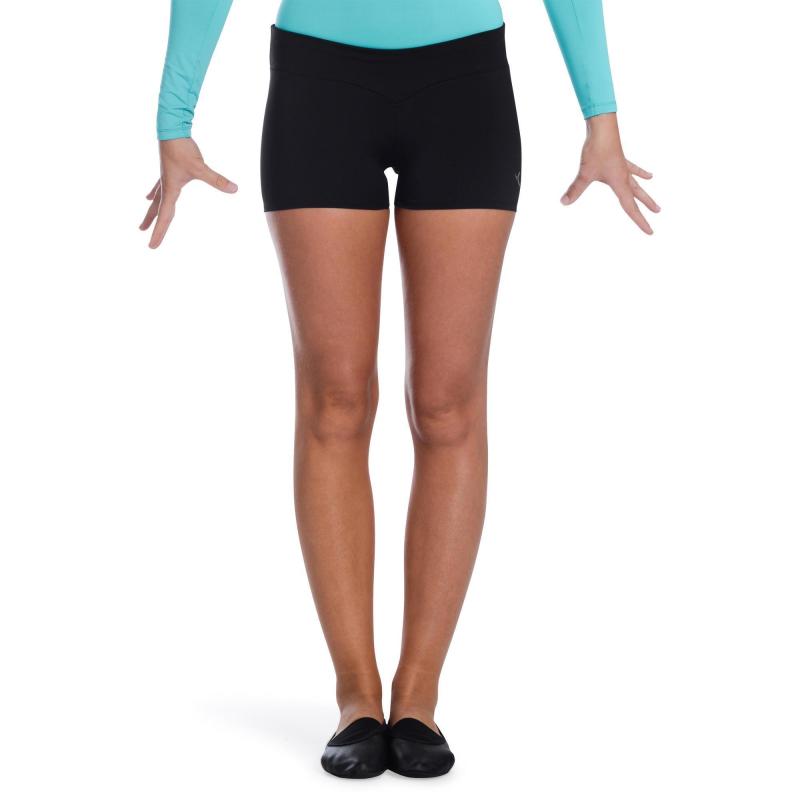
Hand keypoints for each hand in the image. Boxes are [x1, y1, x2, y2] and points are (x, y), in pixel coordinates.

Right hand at [140, 138, 237, 248]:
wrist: (171, 128)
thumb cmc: (182, 148)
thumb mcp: (200, 167)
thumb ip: (217, 179)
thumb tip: (234, 189)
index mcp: (170, 189)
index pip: (165, 217)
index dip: (159, 233)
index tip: (152, 247)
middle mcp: (165, 185)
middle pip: (157, 209)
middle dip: (151, 223)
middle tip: (142, 233)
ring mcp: (164, 177)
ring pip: (156, 199)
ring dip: (151, 211)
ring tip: (143, 222)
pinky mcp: (167, 170)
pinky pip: (158, 186)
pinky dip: (154, 193)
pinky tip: (149, 195)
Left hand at [560, 113, 659, 234]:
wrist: (603, 128)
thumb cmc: (596, 150)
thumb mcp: (585, 173)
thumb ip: (575, 189)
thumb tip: (564, 202)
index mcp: (620, 184)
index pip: (631, 208)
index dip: (640, 221)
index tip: (650, 232)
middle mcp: (624, 177)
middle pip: (637, 197)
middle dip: (646, 208)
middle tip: (658, 214)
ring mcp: (624, 167)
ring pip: (637, 185)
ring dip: (645, 194)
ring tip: (656, 203)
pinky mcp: (620, 159)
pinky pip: (632, 169)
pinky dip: (640, 173)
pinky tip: (649, 175)